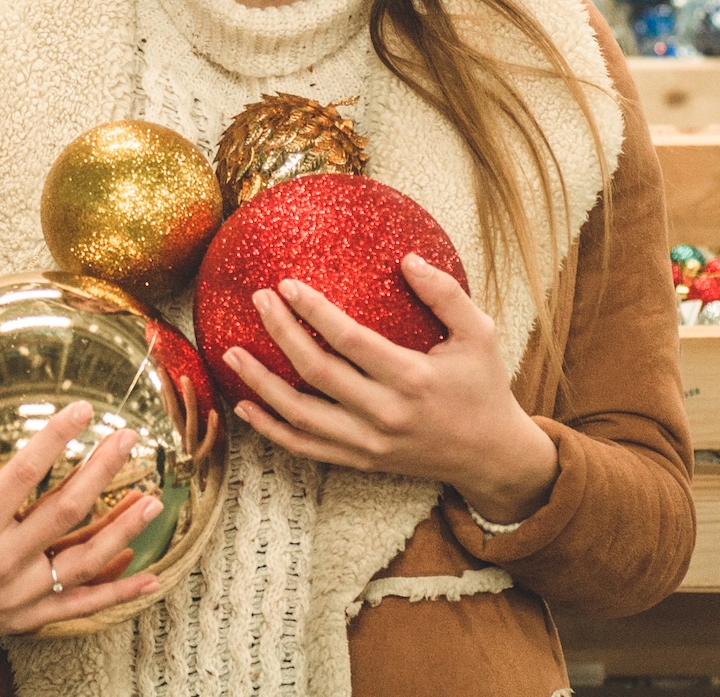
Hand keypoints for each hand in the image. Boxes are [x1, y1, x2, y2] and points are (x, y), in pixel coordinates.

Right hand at [0, 388, 164, 664]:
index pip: (26, 473)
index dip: (58, 436)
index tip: (83, 409)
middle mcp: (0, 563)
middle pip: (66, 511)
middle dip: (102, 470)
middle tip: (129, 438)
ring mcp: (17, 595)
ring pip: (84, 560)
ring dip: (123, 529)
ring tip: (154, 499)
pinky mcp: (25, 617)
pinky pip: (81, 605)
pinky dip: (118, 593)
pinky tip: (151, 577)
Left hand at [222, 253, 559, 523]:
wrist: (489, 455)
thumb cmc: (483, 386)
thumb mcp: (479, 335)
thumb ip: (446, 295)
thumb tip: (407, 259)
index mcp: (413, 378)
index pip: (350, 341)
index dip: (314, 312)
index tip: (287, 285)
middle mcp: (385, 414)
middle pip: (317, 373)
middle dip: (281, 334)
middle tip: (258, 300)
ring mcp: (368, 443)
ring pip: (300, 416)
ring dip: (260, 384)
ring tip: (230, 353)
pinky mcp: (359, 460)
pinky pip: (305, 447)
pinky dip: (271, 429)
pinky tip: (245, 407)